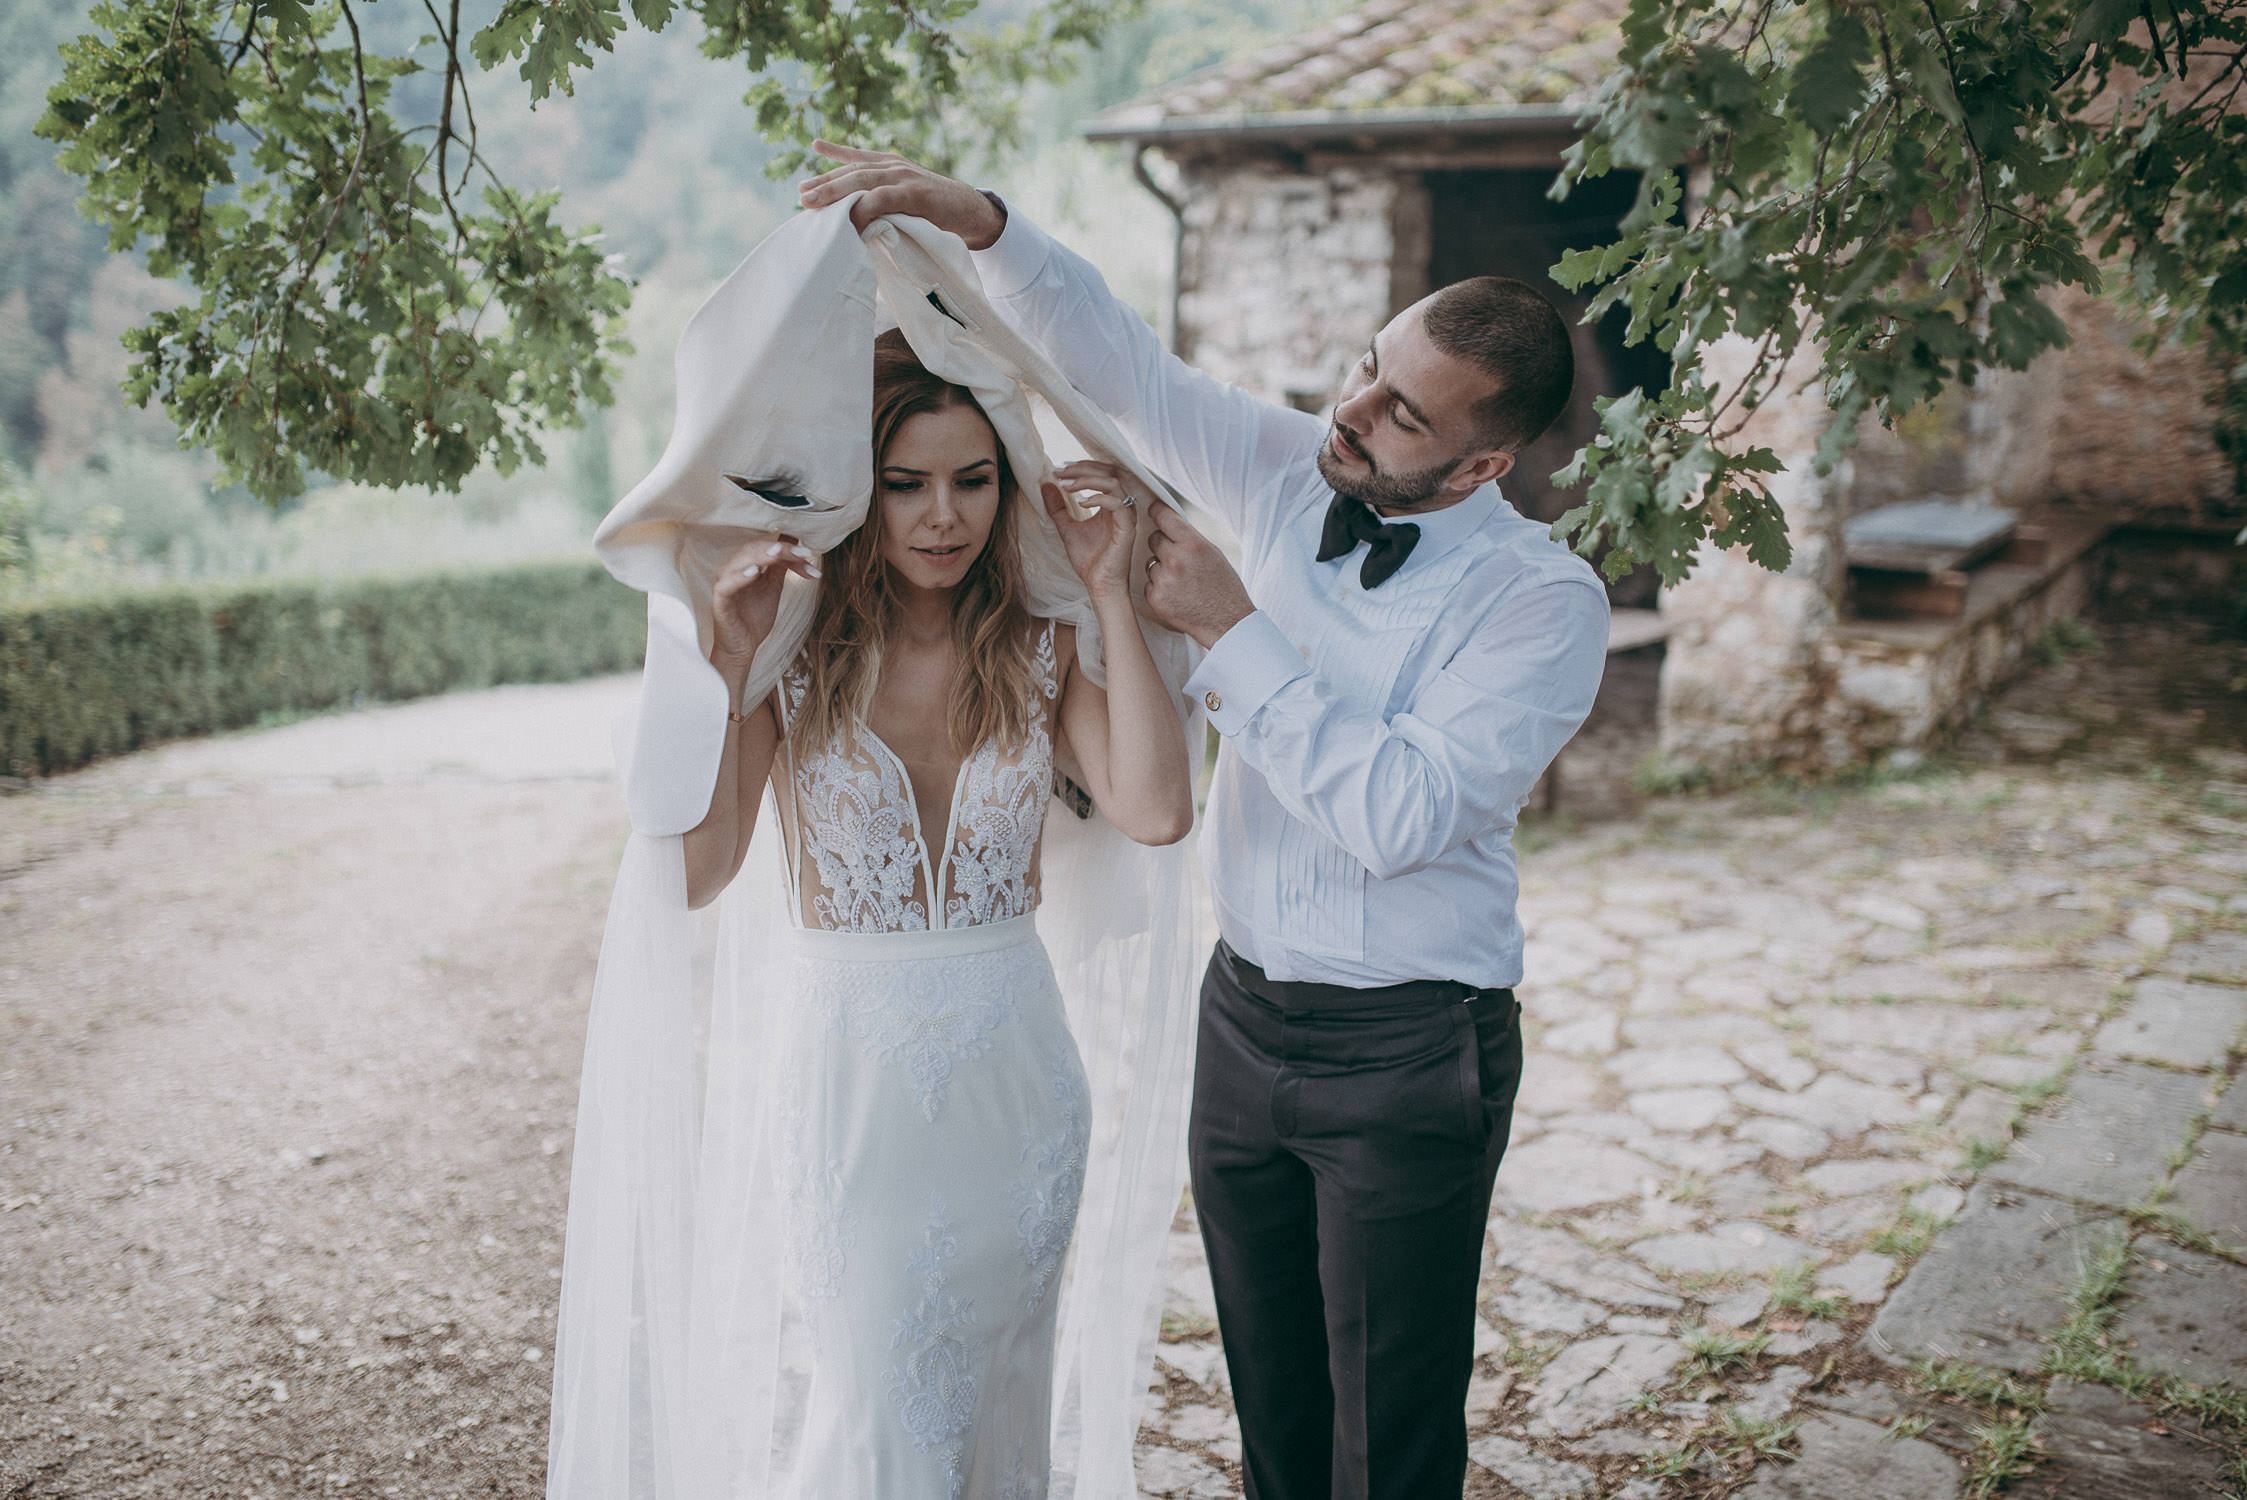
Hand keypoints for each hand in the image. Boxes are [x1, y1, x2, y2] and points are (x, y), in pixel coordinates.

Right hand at [710, 534, 819, 680]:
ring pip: (741, 561)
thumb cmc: (754, 617)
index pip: (766, 547)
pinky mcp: (719, 600)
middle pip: (755, 549)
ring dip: (762, 556)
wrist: (743, 647)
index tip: (809, 553)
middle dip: (781, 550)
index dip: (788, 548)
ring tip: (779, 553)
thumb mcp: (773, 587)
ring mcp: (724, 583)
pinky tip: (755, 572)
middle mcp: (732, 570)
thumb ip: (781, 566)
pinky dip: (740, 577)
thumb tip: (796, 544)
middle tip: (803, 553)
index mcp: (745, 565)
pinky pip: (727, 585)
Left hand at [797, 141, 1006, 248]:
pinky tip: (849, 216)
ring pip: (862, 180)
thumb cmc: (940, 212)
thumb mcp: (907, 202)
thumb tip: (860, 222)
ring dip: (835, 191)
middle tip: (801, 196)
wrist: (974, 212)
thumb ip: (885, 203)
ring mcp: (905, 177)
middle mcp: (894, 167)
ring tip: (812, 202)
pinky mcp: (916, 193)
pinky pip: (883, 198)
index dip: (828, 167)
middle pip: (852, 171)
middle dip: (824, 183)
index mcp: (891, 166)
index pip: (854, 163)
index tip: (804, 182)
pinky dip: (865, 206)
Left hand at [1042, 463, 1138, 601]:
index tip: (1059, 469)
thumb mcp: (1066, 527)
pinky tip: (1080, 503)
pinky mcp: (1127, 527)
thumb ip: (1058, 507)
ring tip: (1067, 485)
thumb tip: (1046, 484)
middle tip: (1061, 472)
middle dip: (1082, 469)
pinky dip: (1097, 498)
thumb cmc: (1089, 559)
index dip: (1081, 467)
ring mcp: (1126, 515)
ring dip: (1088, 480)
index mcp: (1110, 504)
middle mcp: (1121, 506)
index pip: (1102, 473)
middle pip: (1109, 472)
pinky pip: (1116, 503)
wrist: (1098, 584)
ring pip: (1113, 483)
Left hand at [1141, 499, 1254, 649]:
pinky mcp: (1155, 598)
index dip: (1157, 511)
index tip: (1153, 510)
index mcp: (1193, 544)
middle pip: (1153, 539)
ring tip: (1181, 581)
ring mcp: (1163, 580)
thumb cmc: (1224, 587)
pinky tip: (1176, 594)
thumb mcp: (1213, 554)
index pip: (1164, 516)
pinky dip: (1158, 587)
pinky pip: (1149, 583)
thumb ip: (1190, 538)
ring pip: (1150, 563)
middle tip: (1176, 557)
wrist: (1227, 622)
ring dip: (1160, 568)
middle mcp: (1176, 559)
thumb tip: (1168, 522)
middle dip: (1162, 545)